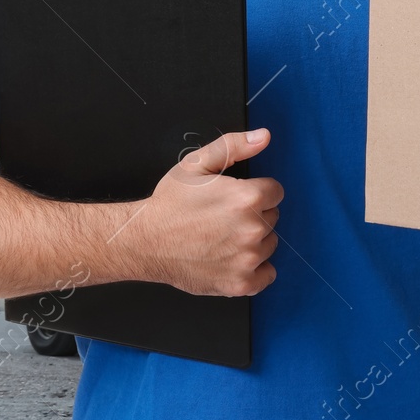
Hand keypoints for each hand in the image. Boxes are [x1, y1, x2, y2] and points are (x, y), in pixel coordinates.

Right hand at [131, 128, 282, 296]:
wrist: (144, 242)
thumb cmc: (169, 204)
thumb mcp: (196, 164)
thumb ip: (234, 146)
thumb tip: (263, 137)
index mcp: (246, 198)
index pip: (276, 191)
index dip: (256, 191)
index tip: (237, 197)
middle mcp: (252, 229)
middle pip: (273, 218)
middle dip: (254, 215)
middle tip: (224, 217)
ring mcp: (247, 259)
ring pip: (269, 244)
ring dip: (254, 241)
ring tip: (223, 237)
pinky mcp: (240, 283)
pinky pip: (266, 275)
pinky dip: (255, 270)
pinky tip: (233, 260)